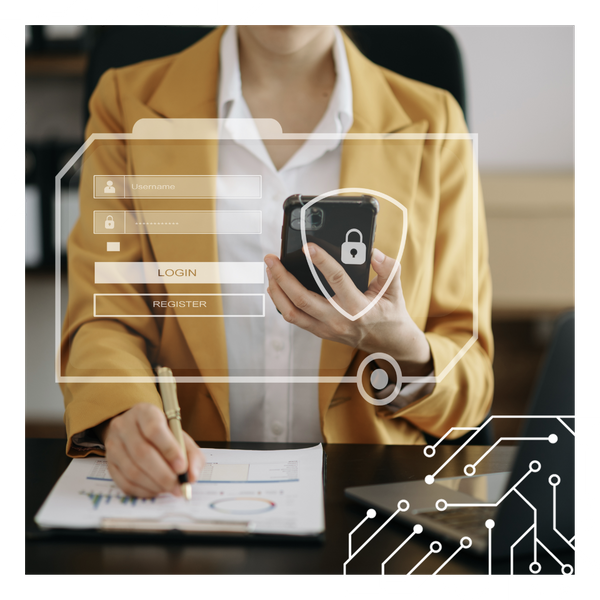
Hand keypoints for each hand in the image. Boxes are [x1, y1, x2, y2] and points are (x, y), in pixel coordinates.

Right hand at [98, 403, 204, 497]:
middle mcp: (124, 426)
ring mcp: (113, 445)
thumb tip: (191, 476)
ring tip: (169, 488)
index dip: (169, 449)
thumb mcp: (180, 436)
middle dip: (163, 474)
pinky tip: (156, 490)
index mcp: (145, 412)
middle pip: (141, 452)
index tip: (181, 467)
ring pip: (132, 470)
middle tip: (177, 486)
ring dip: (154, 484)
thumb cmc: (163, 435)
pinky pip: (124, 483)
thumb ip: (191, 455)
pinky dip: (143, 491)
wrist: (136, 431)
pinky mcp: (109, 463)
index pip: (154, 429)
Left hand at [264, 244, 432, 376]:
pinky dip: (281, 302)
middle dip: (283, 277)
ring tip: (270, 270)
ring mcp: (326, 328)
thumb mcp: (395, 290)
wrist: (389, 344)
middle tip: (271, 259)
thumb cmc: (390, 315)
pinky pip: (294, 317)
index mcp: (358, 307)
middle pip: (302, 298)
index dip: (321, 261)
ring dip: (276, 290)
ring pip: (292, 312)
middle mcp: (338, 320)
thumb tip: (373, 253)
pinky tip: (276, 287)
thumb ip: (388, 269)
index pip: (336, 280)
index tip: (308, 247)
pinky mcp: (319, 331)